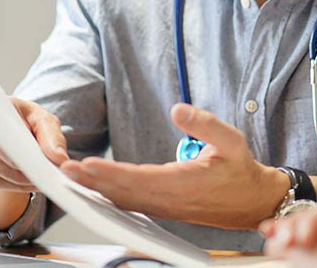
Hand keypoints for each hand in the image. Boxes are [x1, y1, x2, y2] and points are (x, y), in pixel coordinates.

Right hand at [0, 97, 69, 191]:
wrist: (13, 129)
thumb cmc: (29, 120)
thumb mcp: (44, 120)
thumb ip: (53, 137)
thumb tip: (60, 159)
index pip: (4, 133)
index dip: (24, 149)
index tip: (42, 160)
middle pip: (10, 158)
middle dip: (34, 166)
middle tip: (54, 171)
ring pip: (11, 175)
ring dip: (32, 178)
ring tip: (48, 173)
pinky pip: (6, 185)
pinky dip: (24, 185)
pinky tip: (33, 178)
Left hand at [60, 103, 288, 228]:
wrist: (252, 201)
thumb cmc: (240, 169)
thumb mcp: (231, 139)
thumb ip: (204, 123)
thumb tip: (177, 108)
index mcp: (184, 184)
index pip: (139, 179)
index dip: (111, 173)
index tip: (87, 164)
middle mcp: (169, 199)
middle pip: (122, 192)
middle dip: (91, 182)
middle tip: (64, 170)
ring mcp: (164, 207)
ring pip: (122, 200)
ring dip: (95, 189)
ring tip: (70, 176)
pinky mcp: (161, 208)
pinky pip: (129, 203)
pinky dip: (107, 195)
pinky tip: (92, 188)